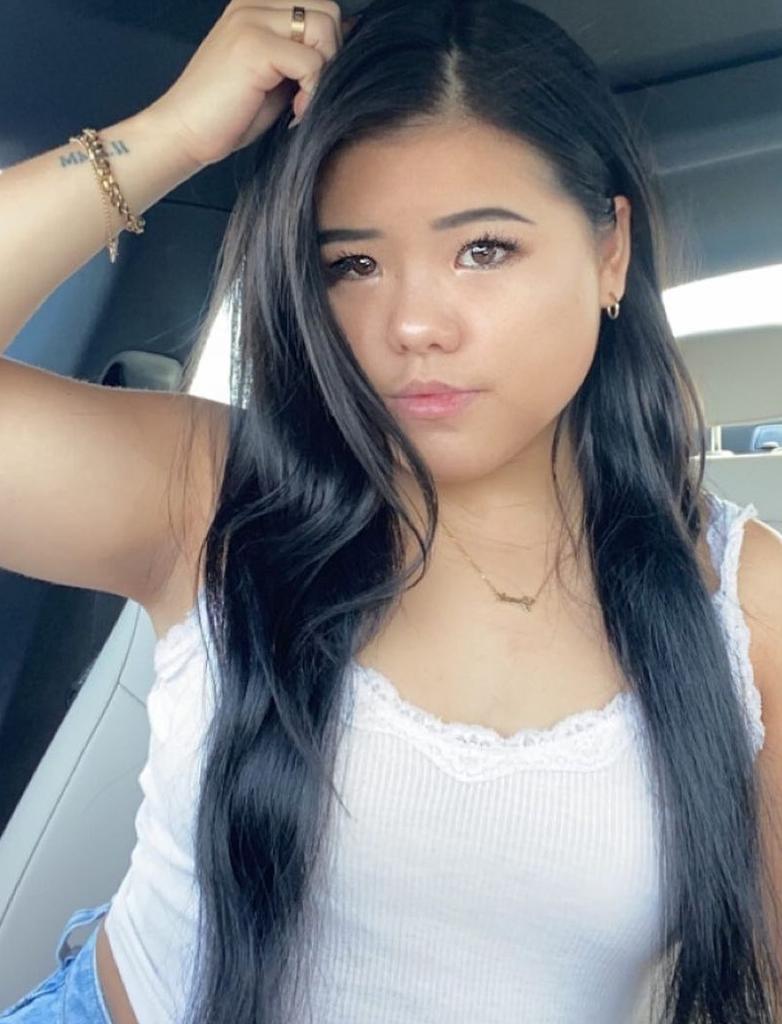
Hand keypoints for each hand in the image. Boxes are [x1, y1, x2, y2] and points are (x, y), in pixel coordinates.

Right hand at [144, 1, 355, 169]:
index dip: (327, 49)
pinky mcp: (253, 45)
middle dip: (331, 57)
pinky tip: (294, 111)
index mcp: (257, 5)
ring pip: (324, 29)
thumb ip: (303, 54)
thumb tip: (347, 41)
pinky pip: (312, 62)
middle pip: (328, 11)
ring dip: (323, 73)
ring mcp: (251, 19)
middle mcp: (254, 3)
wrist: (184, 132)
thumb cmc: (228, 113)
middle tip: (309, 92)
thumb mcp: (275, 76)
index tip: (309, 85)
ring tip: (301, 101)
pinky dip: (312, 92)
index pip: (320, 7)